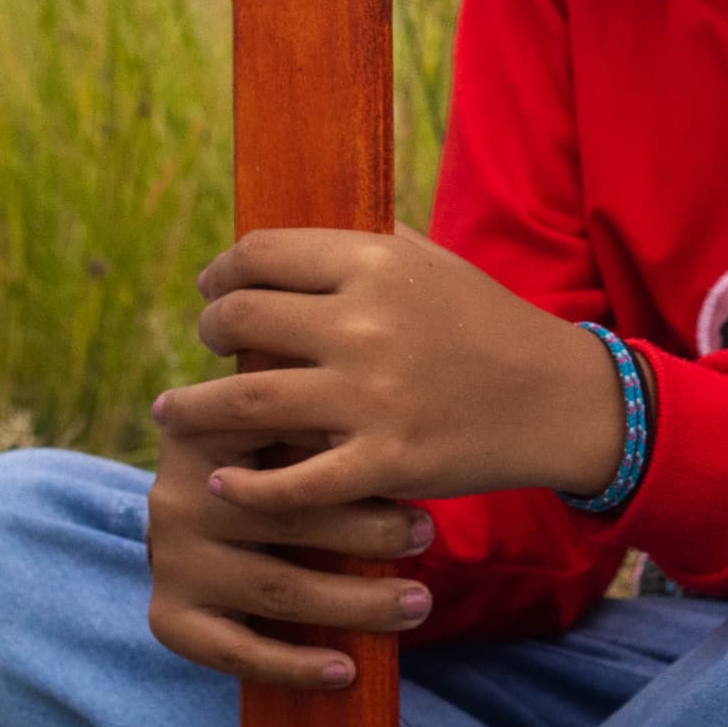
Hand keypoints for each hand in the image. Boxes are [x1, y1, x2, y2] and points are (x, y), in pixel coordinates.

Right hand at [141, 412, 431, 692]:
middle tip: (426, 534)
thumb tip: (399, 412)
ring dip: (356, 603)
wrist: (198, 513)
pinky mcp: (170, 616)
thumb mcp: (277, 421)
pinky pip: (234, 652)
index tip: (416, 464)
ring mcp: (171, 560)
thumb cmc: (262, 457)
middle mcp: (178, 495)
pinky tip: (346, 670)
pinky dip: (293, 666)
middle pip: (289, 516)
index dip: (350, 454)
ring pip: (278, 589)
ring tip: (417, 603)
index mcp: (203, 430)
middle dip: (371, 531)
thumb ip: (314, 412)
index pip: (283, 442)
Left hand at [162, 225, 628, 519]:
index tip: (213, 290)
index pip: (262, 254)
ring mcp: (372, 397)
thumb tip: (290, 239)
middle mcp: (366, 324)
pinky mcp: (384, 462)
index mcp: (376, 263)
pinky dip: (243, 487)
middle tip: (204, 344)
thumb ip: (365, 245)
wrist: (555, 398)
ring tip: (171, 415)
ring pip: (243, 403)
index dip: (222, 273)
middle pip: (240, 321)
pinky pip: (289, 484)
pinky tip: (219, 483)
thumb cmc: (486, 323)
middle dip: (208, 331)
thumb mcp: (433, 262)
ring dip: (192, 411)